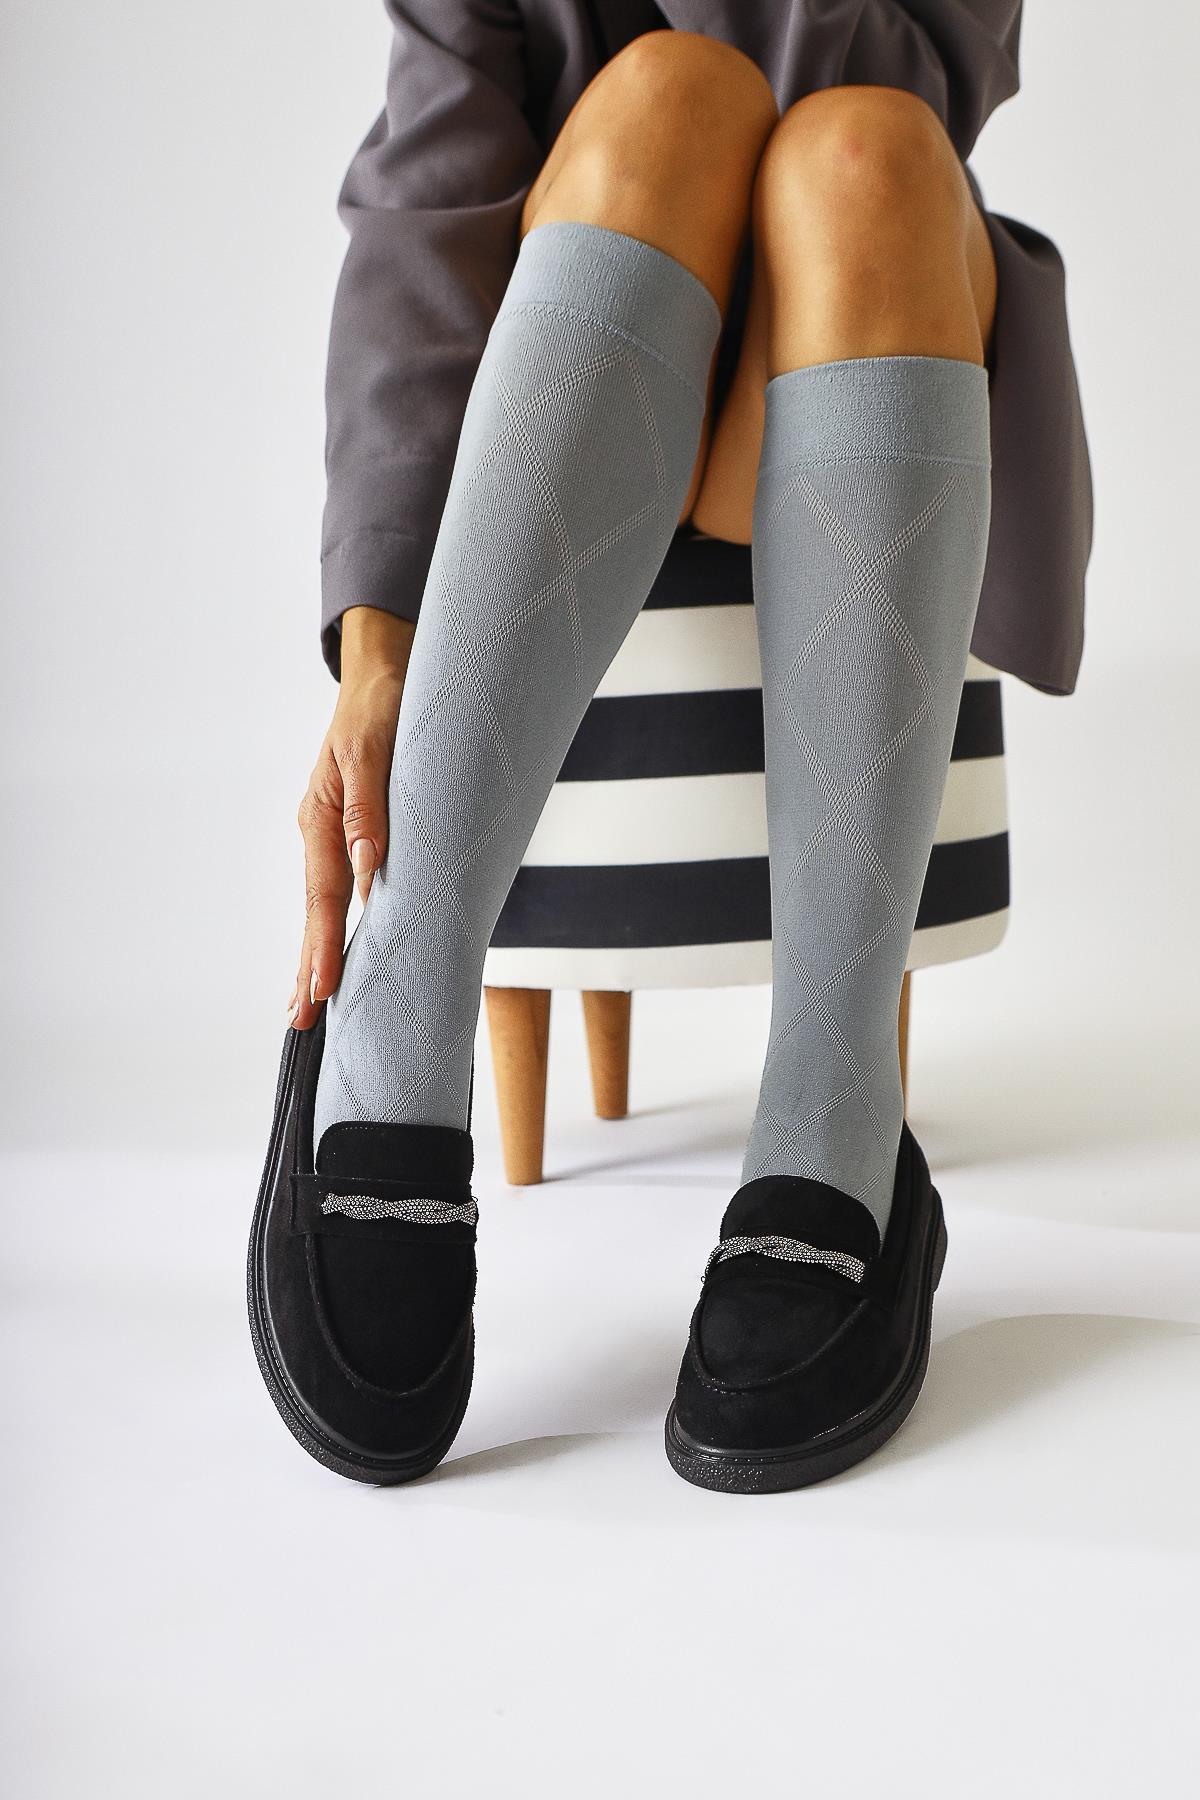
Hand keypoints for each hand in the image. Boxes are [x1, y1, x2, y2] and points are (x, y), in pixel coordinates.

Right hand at [288, 607, 415, 1028]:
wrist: (386, 671)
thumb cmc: (383, 706)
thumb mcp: (375, 749)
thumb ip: (369, 808)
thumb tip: (367, 867)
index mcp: (322, 817)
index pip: (322, 895)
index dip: (324, 944)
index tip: (322, 989)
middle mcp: (322, 831)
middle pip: (313, 910)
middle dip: (308, 966)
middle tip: (300, 1022)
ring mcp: (333, 833)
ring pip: (322, 905)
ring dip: (316, 953)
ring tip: (307, 1004)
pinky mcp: (352, 830)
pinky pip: (340, 887)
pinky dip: (335, 923)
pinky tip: (337, 949)